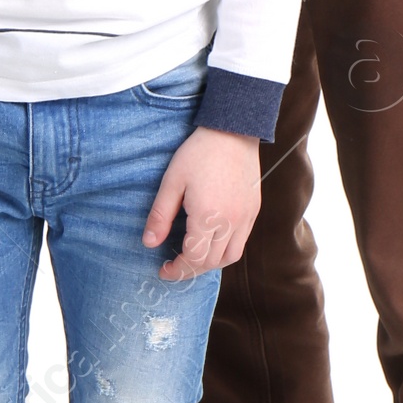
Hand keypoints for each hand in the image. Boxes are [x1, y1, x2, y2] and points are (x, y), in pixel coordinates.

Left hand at [143, 127, 260, 279]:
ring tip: (193, 259)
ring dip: (210, 264)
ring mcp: (245, 217)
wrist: (233, 131)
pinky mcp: (253, 211)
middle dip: (190, 270)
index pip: (193, 258)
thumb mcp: (171, 182)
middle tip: (174, 267)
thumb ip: (160, 216)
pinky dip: (225, 251)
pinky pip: (241, 242)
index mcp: (207, 216)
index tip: (162, 270)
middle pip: (211, 262)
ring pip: (230, 257)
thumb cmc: (198, 153)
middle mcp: (230, 222)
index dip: (177, 270)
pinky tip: (212, 244)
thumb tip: (149, 243)